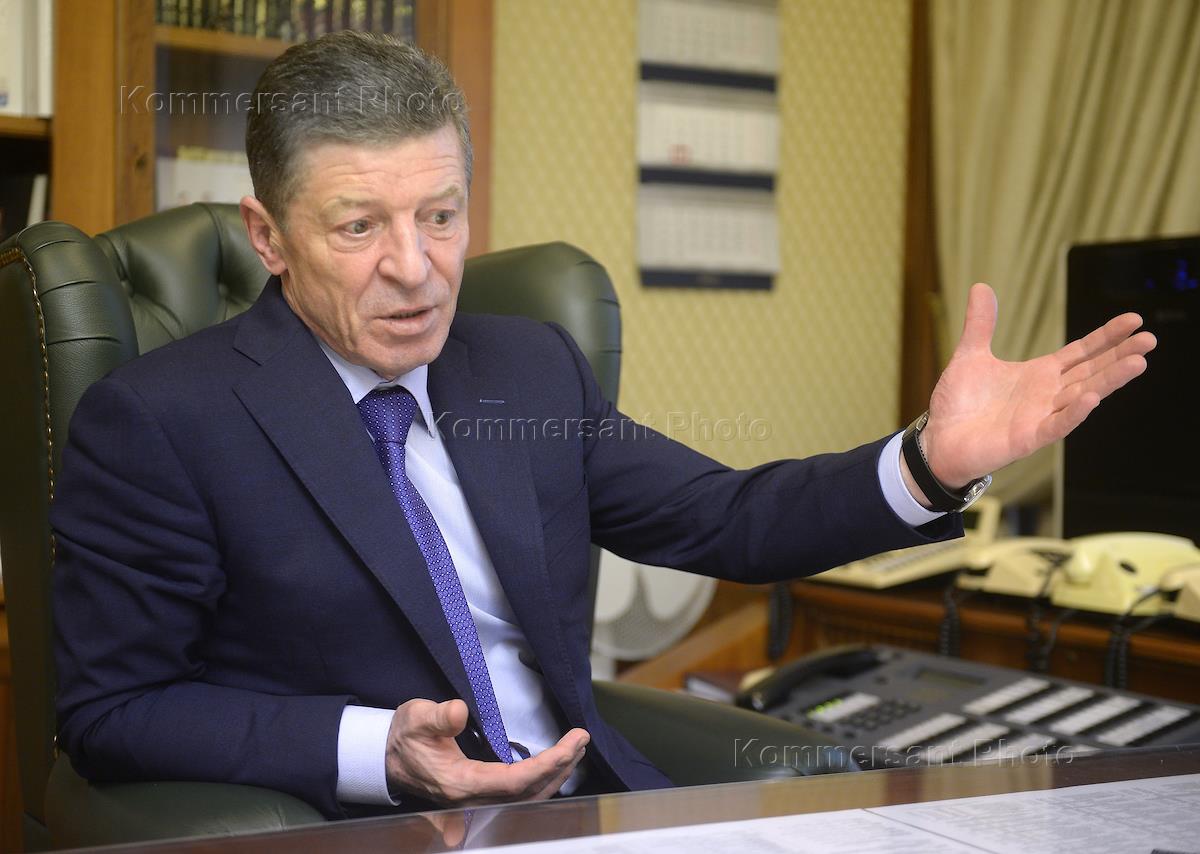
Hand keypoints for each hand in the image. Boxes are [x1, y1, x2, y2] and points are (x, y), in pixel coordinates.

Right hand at [385, 698, 588, 805]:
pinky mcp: (480, 795)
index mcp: (461, 783)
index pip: (516, 781)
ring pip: (528, 798)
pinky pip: (520, 796)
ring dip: (556, 775)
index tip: (572, 742)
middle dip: (561, 767)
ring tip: (576, 750)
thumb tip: (460, 711)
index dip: (548, 764)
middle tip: (581, 740)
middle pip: (530, 793)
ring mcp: (477, 801)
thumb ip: (439, 717)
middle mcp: (473, 798)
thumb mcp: (416, 718)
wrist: (386, 757)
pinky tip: (555, 766)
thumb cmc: (403, 737)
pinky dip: (542, 781)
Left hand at [916, 283, 1155, 491]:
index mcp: (1039, 375)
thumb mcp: (970, 355)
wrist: (937, 440)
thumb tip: (981, 287)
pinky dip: (1074, 413)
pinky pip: (1056, 426)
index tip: (1133, 320)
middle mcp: (1046, 395)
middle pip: (1091, 372)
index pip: (1081, 352)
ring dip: (1108, 381)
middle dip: (1119, 356)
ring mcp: (1039, 417)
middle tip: (1149, 340)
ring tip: (1137, 363)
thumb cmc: (959, 404)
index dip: (1106, 337)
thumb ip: (981, 324)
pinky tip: (1092, 398)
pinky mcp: (1026, 439)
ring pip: (1082, 397)